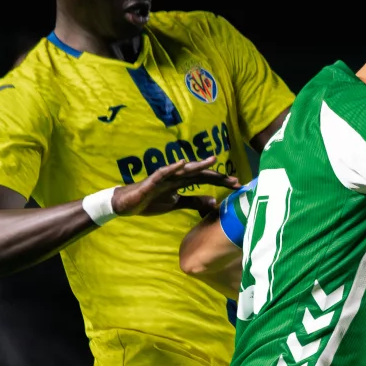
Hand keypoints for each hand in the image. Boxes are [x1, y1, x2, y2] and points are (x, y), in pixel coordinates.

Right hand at [112, 158, 236, 216]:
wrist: (127, 204)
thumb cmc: (151, 201)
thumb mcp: (177, 203)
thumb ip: (194, 201)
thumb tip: (214, 202)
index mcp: (182, 182)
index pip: (205, 180)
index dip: (221, 182)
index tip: (238, 185)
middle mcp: (175, 176)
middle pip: (199, 174)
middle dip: (217, 176)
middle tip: (235, 180)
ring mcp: (164, 177)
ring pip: (183, 170)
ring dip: (198, 165)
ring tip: (213, 161)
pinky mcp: (151, 181)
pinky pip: (163, 173)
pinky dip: (172, 168)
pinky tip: (182, 163)